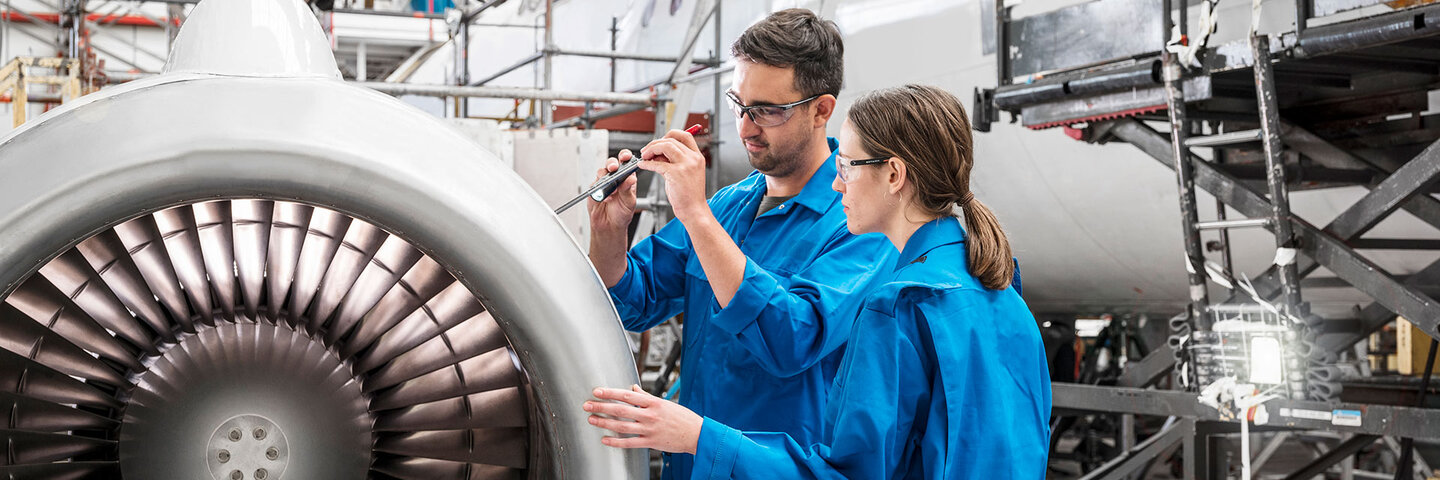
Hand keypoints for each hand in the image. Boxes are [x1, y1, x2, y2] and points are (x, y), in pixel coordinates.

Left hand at [583, 385, 702, 453]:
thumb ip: (647, 397)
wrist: (697, 434)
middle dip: (602, 407)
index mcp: (654, 403)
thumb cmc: (683, 418)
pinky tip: (605, 439)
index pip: (627, 395)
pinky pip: (629, 443)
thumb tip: (633, 389)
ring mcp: (650, 429)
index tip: (597, 391)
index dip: (610, 393)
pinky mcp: (651, 442)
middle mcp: (650, 415)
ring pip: (622, 426)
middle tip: (588, 405)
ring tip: (592, 420)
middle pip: (621, 410)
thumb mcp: (665, 403)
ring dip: (605, 423)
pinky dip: (616, 441)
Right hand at [587, 149, 638, 235]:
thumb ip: (628, 190)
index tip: (626, 157)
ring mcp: (604, 182)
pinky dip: (599, 189)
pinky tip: (605, 198)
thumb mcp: (629, 203)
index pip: (627, 163)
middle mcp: (615, 178)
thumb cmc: (622, 213)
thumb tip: (631, 178)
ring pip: (602, 171)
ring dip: (605, 178)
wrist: (609, 226)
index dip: (626, 157)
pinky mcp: (595, 188)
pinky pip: (595, 184)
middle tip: (613, 168)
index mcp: (627, 178)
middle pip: (612, 163)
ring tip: (612, 190)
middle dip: (612, 163)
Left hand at [638, 129, 710, 224]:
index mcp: (697, 156)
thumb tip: (657, 152)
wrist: (694, 210)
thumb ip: (674, 160)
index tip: (660, 141)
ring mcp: (686, 165)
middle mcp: (693, 158)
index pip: (685, 135)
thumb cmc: (689, 194)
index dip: (670, 135)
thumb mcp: (685, 172)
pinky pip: (657, 163)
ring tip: (644, 156)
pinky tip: (643, 165)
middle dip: (655, 143)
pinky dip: (647, 163)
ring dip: (651, 149)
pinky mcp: (676, 174)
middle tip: (646, 151)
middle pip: (671, 140)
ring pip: (665, 146)